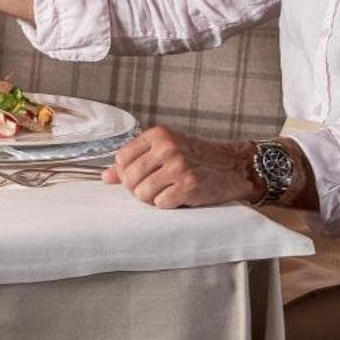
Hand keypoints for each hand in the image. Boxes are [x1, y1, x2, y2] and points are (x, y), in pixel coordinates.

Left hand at [104, 126, 256, 208]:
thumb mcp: (165, 151)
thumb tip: (106, 176)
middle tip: (156, 187)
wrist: (234, 166)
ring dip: (153, 199)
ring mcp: (178, 166)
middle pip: (129, 179)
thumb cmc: (198, 159)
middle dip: (138, 189)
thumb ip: (135, 161)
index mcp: (158, 135)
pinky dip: (168, 205)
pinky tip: (179, 196)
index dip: (126, 174)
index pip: (121, 159)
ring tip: (168, 191)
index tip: (140, 177)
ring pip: (142, 194)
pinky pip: (160, 204)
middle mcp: (167, 148)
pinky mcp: (189, 186)